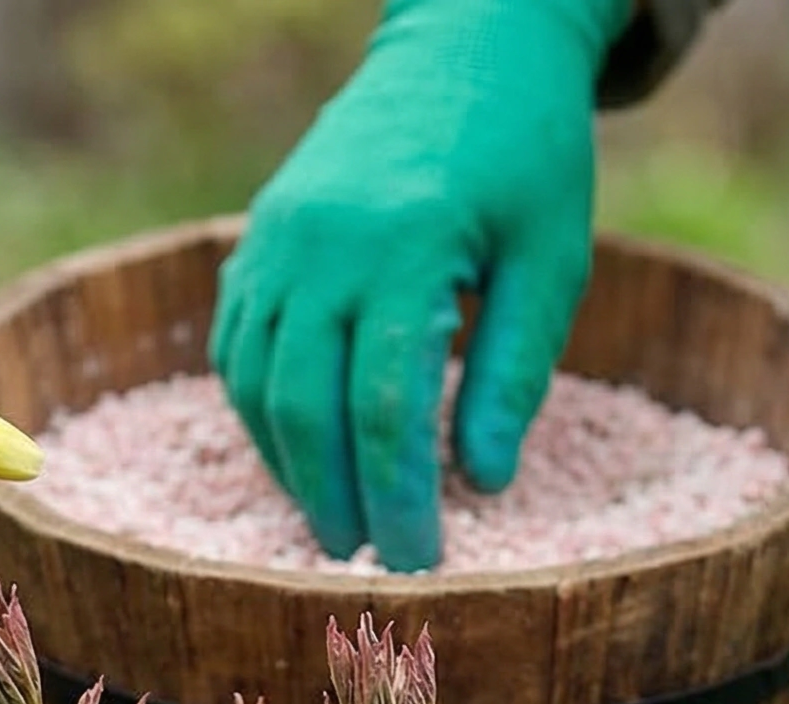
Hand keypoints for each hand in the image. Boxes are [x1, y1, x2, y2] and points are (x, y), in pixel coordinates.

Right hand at [211, 0, 632, 571]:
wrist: (463, 48)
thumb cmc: (525, 159)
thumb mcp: (551, 261)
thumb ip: (511, 371)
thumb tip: (484, 482)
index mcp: (405, 245)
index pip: (385, 407)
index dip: (399, 498)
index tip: (421, 564)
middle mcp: (321, 242)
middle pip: (309, 409)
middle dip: (339, 501)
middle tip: (371, 566)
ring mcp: (276, 238)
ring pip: (259, 385)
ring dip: (292, 470)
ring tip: (335, 528)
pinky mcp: (257, 240)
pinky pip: (237, 348)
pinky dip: (262, 416)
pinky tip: (300, 460)